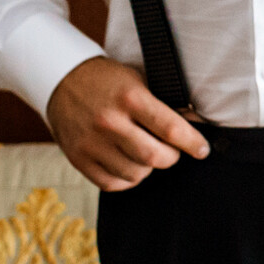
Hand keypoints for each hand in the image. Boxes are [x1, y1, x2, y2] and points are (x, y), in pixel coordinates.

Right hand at [45, 56, 209, 191]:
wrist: (61, 79)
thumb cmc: (107, 80)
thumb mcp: (137, 81)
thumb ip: (162, 105)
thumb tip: (193, 125)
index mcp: (129, 97)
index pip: (170, 128)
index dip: (192, 143)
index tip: (202, 149)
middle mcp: (109, 121)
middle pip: (154, 157)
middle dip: (171, 157)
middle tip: (172, 151)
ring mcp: (91, 142)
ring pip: (135, 174)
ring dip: (148, 168)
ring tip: (146, 154)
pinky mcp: (77, 158)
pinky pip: (112, 183)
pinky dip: (127, 179)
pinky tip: (129, 165)